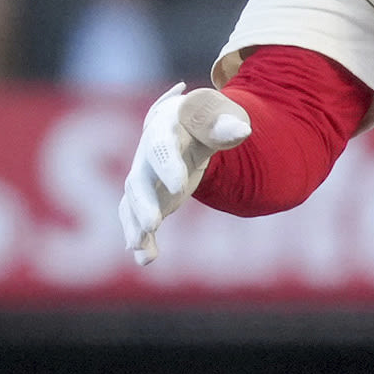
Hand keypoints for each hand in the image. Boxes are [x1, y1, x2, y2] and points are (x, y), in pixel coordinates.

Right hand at [117, 84, 251, 265]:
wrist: (191, 125)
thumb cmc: (209, 117)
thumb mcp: (220, 114)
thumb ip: (226, 124)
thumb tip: (241, 131)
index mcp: (165, 127)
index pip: (162, 146)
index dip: (169, 166)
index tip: (179, 188)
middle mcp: (147, 154)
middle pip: (138, 179)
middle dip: (144, 203)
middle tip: (154, 224)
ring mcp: (144, 176)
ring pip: (132, 202)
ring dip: (134, 225)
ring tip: (139, 247)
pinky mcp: (147, 197)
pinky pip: (137, 218)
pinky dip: (141, 239)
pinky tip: (147, 259)